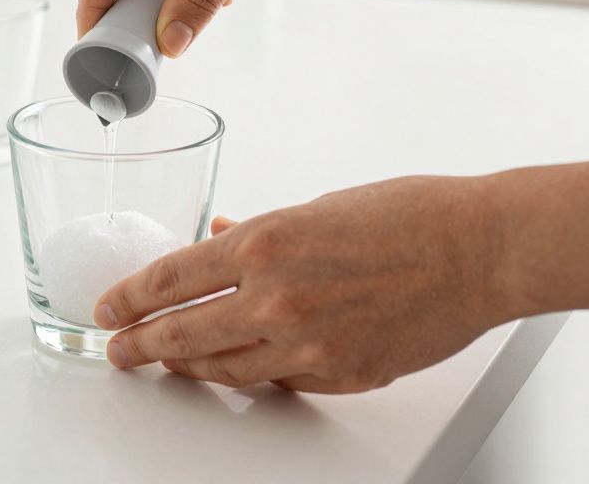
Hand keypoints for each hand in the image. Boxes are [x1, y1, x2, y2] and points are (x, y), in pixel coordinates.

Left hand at [92, 176, 514, 391]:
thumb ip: (259, 232)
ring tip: (164, 362)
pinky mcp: (340, 375)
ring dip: (186, 366)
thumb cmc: (409, 215)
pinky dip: (248, 372)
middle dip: (139, 344)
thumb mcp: (316, 208)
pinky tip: (232, 367)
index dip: (128, 299)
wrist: (481, 250)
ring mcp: (308, 346)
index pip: (169, 280)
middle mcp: (276, 299)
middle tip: (118, 349)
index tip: (108, 308)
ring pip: (223, 368)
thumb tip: (220, 236)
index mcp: (264, 244)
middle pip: (181, 334)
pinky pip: (276, 381)